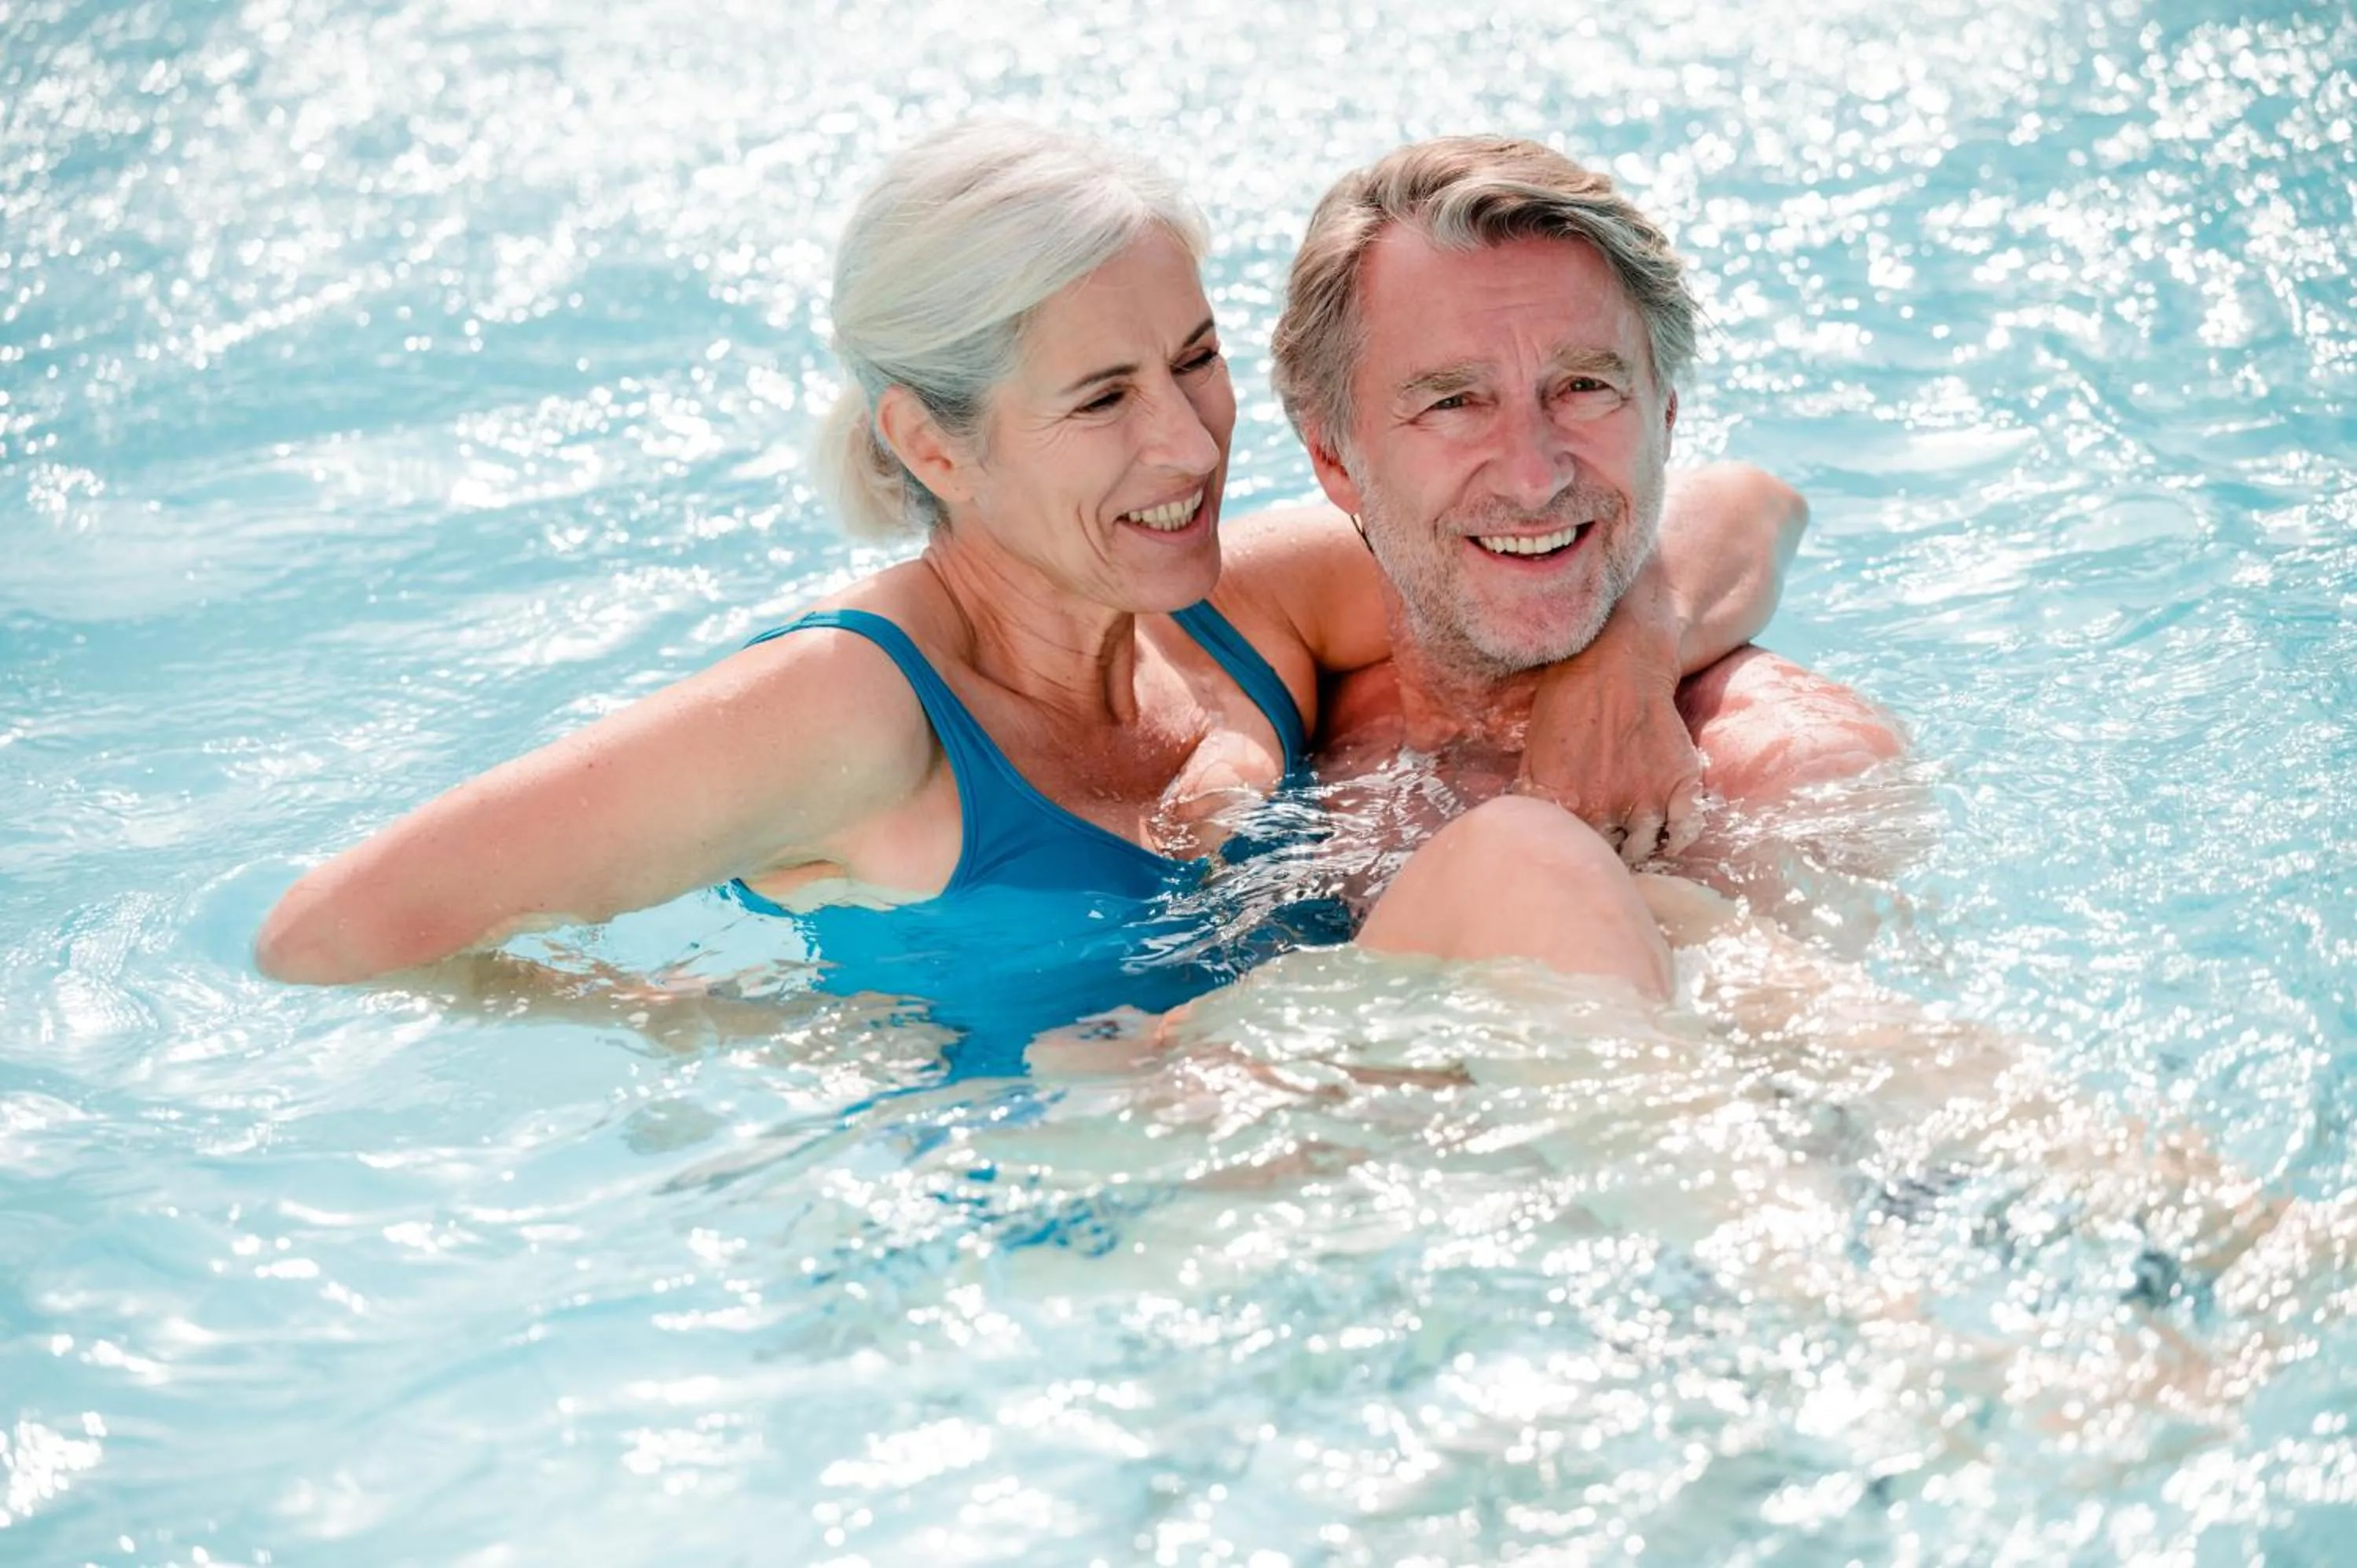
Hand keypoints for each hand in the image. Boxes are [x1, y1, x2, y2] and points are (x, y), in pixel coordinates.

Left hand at [1514, 563, 1706, 865]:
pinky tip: (1667, 832)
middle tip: (1606, 844)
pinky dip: (1679, 838)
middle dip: (1605, 855)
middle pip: (1608, 859)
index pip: (1571, 855)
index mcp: (1565, 807)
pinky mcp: (1680, 783)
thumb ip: (1533, 802)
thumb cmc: (1566, 704)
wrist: (1617, 663)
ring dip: (1639, 847)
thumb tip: (1528, 836)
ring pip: (1645, 850)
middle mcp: (1605, 811)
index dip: (1575, 853)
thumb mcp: (1533, 754)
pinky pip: (1686, 831)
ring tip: (1632, 837)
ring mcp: (1646, 799)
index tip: (1577, 848)